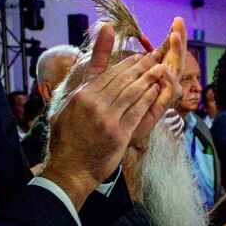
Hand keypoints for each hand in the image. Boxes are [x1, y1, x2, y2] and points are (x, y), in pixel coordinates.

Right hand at [42, 23, 181, 205]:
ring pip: (133, 93)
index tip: (138, 55)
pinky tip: (157, 91)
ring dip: (149, 79)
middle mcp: (94, 104)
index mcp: (81, 95)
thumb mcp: (64, 108)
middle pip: (123, 80)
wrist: (70, 170)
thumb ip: (80, 89)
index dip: (126, 63)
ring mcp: (108, 119)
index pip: (108, 73)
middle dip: (142, 66)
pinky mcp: (119, 134)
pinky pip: (138, 112)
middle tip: (155, 56)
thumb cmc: (66, 140)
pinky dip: (149, 100)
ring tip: (161, 69)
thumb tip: (92, 69)